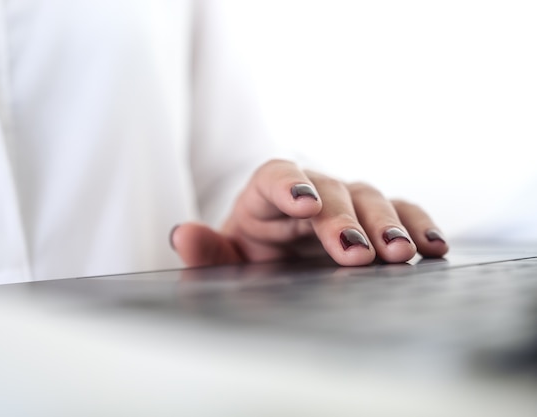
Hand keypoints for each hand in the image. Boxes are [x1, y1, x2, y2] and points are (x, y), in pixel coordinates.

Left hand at [171, 159, 447, 266]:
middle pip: (331, 191)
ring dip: (388, 224)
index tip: (304, 204)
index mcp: (265, 194)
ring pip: (371, 199)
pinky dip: (418, 227)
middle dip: (345, 219)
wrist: (275, 262)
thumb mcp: (224, 261)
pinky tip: (433, 248)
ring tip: (399, 253)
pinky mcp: (373, 220)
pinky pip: (401, 214)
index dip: (290, 185)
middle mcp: (309, 191)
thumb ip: (206, 252)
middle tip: (357, 251)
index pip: (276, 175)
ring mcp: (345, 203)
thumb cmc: (248, 258)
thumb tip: (182, 235)